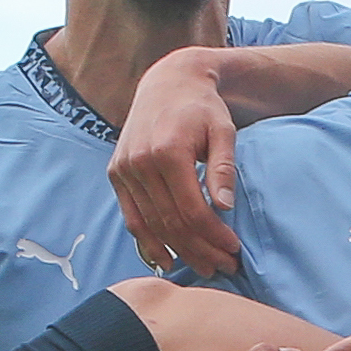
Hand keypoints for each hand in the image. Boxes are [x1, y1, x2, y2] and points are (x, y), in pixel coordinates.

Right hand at [114, 48, 245, 273]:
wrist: (168, 83)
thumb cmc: (202, 108)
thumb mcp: (223, 131)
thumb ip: (223, 168)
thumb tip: (224, 207)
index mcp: (167, 151)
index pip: (191, 209)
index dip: (213, 235)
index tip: (233, 249)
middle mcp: (139, 162)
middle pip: (170, 222)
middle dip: (199, 249)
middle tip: (223, 267)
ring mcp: (124, 169)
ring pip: (150, 224)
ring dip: (177, 251)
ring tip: (203, 267)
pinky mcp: (116, 174)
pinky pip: (131, 216)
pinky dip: (147, 242)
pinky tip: (166, 260)